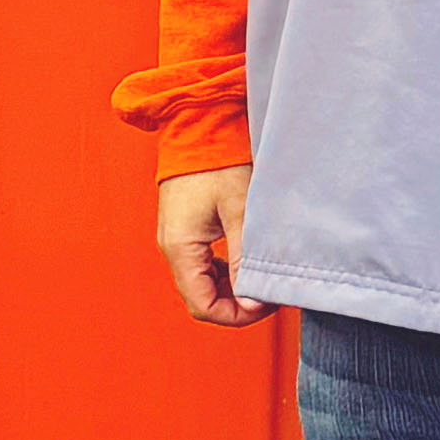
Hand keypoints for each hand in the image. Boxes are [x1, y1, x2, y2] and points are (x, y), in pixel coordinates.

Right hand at [156, 160, 258, 330]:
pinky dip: (222, 271)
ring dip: (230, 288)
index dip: (236, 315)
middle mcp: (171, 247)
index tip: (264, 303)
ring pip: (200, 283)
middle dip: (235, 303)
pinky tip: (243, 260)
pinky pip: (199, 264)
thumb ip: (244, 260)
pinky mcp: (183, 228)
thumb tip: (250, 300)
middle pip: (200, 299)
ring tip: (259, 276)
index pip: (203, 306)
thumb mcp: (240, 212)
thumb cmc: (219, 159)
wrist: (200, 124)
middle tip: (267, 291)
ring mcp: (175, 238)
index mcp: (180, 247)